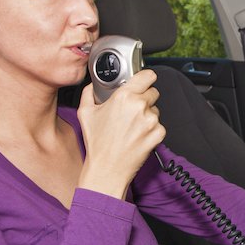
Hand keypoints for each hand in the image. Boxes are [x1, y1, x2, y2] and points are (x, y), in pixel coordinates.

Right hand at [76, 69, 165, 198]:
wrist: (107, 169)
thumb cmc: (97, 144)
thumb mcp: (85, 113)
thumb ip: (89, 93)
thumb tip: (92, 86)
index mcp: (124, 97)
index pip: (147, 75)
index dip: (145, 77)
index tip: (144, 80)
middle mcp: (139, 106)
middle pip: (152, 92)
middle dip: (144, 99)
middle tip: (131, 111)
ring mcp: (151, 120)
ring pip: (156, 110)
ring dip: (147, 115)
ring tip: (132, 127)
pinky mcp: (158, 134)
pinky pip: (159, 125)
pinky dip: (151, 130)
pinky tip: (137, 136)